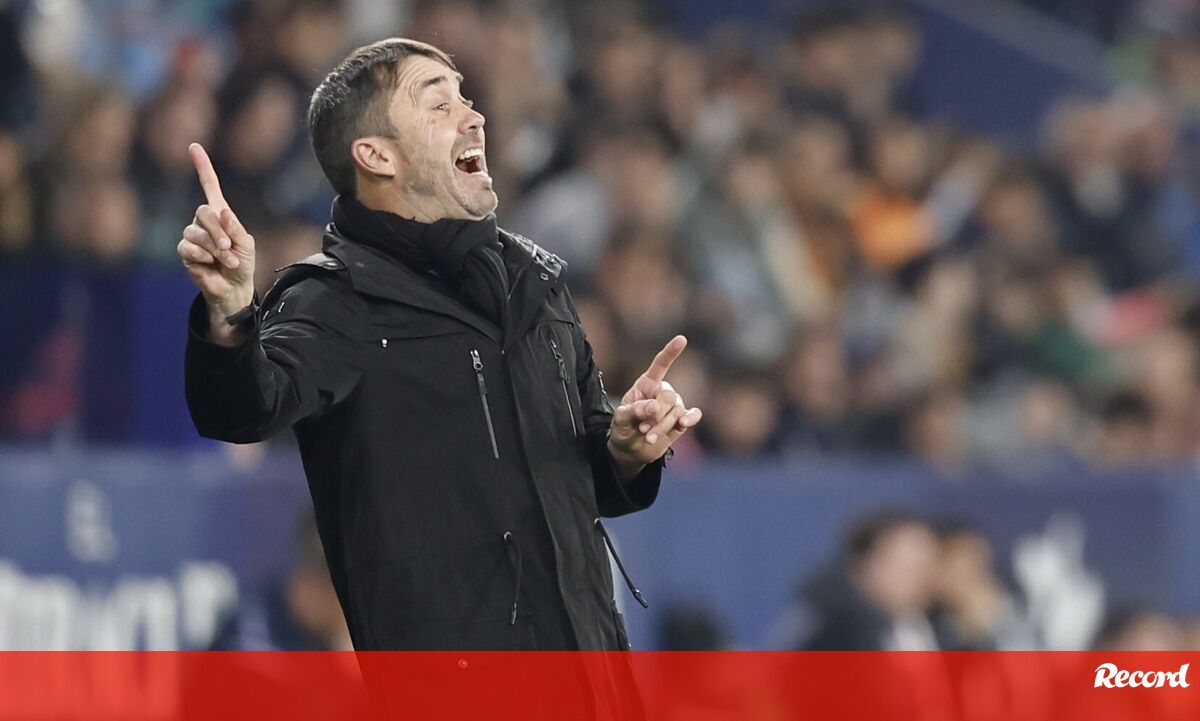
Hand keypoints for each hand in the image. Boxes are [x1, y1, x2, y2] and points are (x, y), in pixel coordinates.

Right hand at [176, 143, 255, 344]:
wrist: (234, 287)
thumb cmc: (242, 263)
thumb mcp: (246, 244)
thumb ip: (236, 228)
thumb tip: (222, 211)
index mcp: (220, 214)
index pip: (210, 186)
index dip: (202, 167)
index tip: (194, 147)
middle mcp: (203, 221)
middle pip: (204, 212)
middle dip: (219, 231)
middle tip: (229, 247)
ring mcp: (192, 234)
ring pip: (196, 232)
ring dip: (214, 248)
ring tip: (225, 259)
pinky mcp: (185, 250)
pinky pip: (188, 247)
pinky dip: (203, 256)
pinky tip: (209, 264)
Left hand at [608, 335, 702, 473]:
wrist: (630, 451)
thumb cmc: (623, 428)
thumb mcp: (621, 419)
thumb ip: (636, 410)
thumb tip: (655, 407)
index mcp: (646, 384)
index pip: (660, 365)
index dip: (671, 352)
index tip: (682, 339)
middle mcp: (662, 392)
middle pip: (669, 396)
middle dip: (657, 414)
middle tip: (643, 429)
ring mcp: (673, 406)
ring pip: (677, 410)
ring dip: (662, 426)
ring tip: (648, 437)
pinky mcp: (681, 421)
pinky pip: (693, 415)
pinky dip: (691, 418)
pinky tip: (684, 424)